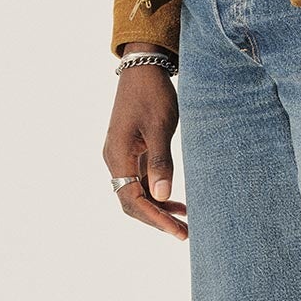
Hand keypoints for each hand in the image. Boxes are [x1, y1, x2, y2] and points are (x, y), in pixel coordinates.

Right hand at [104, 52, 187, 239]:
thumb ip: (161, 162)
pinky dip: (158, 192)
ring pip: (137, 193)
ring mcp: (123, 155)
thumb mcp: (159, 127)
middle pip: (132, 202)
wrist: (144, 67)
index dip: (155, 219)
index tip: (177, 231)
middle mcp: (115, 159)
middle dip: (157, 219)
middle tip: (184, 233)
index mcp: (117, 155)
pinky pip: (142, 180)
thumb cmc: (152, 94)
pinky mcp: (132, 150)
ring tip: (185, 221)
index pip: (132, 200)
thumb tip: (161, 197)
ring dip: (159, 208)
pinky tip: (177, 201)